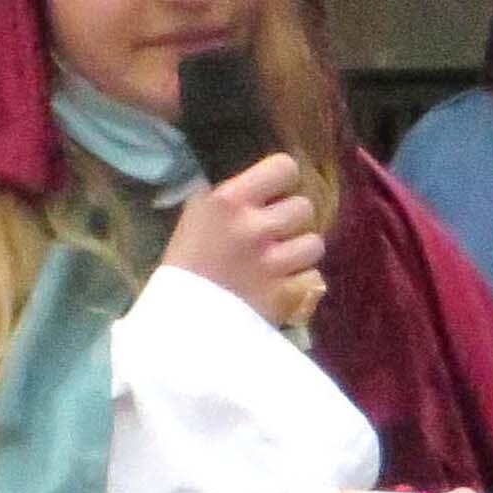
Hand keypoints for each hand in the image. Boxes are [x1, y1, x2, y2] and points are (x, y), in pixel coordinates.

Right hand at [163, 154, 323, 327]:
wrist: (177, 324)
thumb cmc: (181, 267)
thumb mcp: (194, 218)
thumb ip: (224, 198)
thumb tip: (251, 184)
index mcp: (227, 201)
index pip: (284, 168)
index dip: (281, 182)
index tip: (271, 196)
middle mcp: (255, 226)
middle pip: (304, 207)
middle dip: (291, 221)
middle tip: (273, 236)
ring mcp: (273, 262)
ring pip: (314, 243)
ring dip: (299, 252)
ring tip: (280, 263)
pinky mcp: (286, 294)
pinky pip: (313, 277)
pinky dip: (300, 283)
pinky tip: (281, 286)